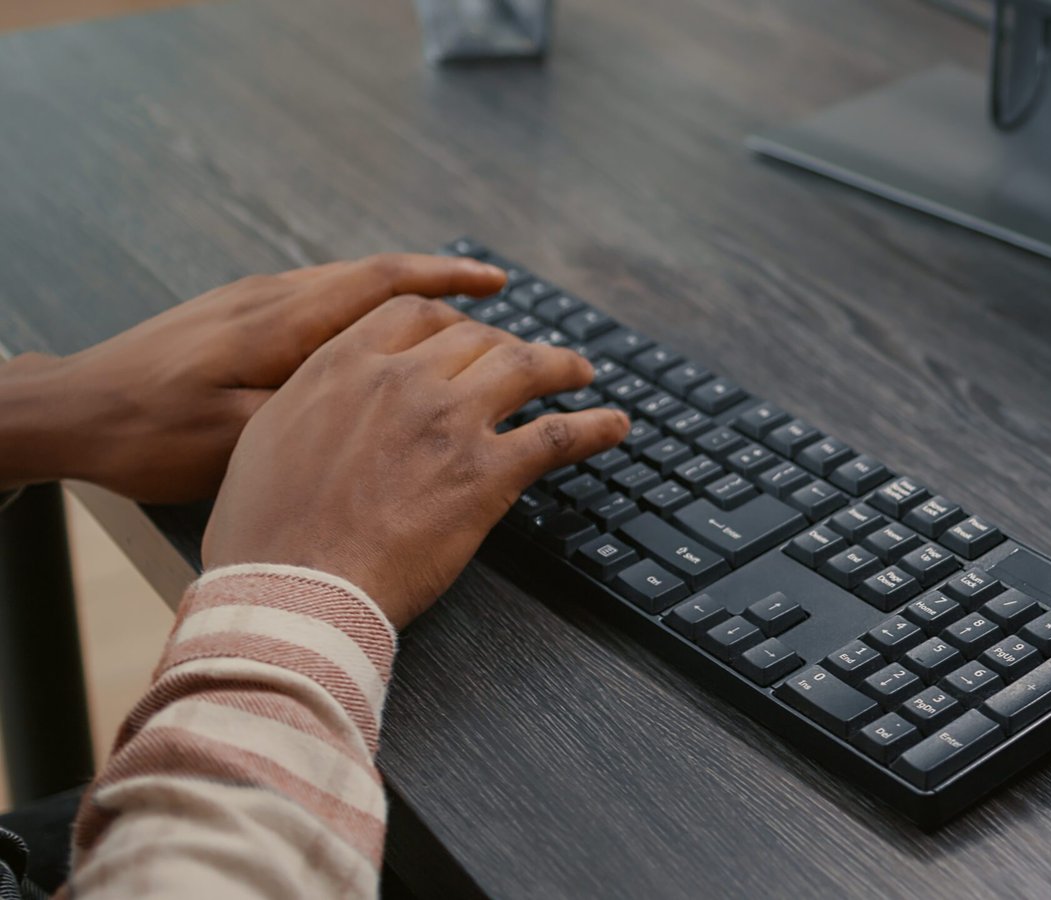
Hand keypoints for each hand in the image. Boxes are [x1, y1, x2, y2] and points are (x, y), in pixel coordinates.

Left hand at [0, 254, 504, 502]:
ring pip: (347, 287)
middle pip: (374, 275)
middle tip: (494, 301)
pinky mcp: (234, 317)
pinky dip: (365, 313)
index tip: (498, 282)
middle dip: (441, 282)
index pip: (384, 281)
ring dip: (404, 298)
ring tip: (450, 324)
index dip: (449, 278)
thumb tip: (390, 403)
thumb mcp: (240, 436)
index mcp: (283, 321)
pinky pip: (320, 303)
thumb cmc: (149, 434)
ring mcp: (251, 302)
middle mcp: (272, 297)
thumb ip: (317, 410)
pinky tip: (378, 345)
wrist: (71, 412)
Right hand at [201, 297, 629, 627]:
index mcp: (344, 364)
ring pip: (524, 367)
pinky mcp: (487, 473)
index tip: (467, 332)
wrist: (293, 586)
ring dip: (561, 366)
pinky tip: (615, 426)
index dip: (450, 320)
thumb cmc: (267, 531)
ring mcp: (450, 421)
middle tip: (525, 363)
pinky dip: (595, 426)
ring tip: (581, 375)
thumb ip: (312, 402)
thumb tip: (333, 400)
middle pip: (476, 337)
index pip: (414, 314)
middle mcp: (402, 379)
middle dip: (506, 345)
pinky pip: (560, 435)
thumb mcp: (268, 439)